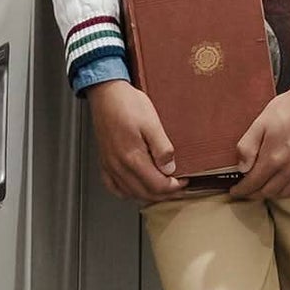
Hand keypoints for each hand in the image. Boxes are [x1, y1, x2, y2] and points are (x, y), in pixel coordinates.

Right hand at [87, 80, 184, 203]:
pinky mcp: (104, 161)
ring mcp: (109, 165)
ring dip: (148, 195)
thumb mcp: (153, 123)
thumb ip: (162, 149)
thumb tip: (170, 169)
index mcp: (132, 157)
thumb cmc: (128, 105)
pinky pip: (114, 186)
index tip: (185, 181)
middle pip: (145, 193)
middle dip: (165, 194)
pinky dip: (128, 192)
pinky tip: (136, 188)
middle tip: (179, 188)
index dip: (174, 187)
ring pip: (130, 193)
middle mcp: (118, 165)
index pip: (157, 185)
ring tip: (163, 189)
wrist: (107, 94)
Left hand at [229, 80, 289, 201]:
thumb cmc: (288, 108)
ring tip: (264, 187)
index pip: (253, 183)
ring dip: (272, 194)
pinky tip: (287, 187)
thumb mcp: (259, 123)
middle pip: (268, 192)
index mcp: (274, 157)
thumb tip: (242, 168)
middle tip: (247, 189)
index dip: (241, 190)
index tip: (235, 190)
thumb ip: (247, 147)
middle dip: (254, 193)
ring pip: (285, 193)